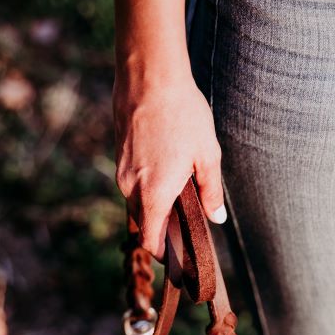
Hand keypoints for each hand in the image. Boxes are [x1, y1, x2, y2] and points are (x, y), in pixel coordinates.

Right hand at [113, 74, 225, 261]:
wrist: (148, 78)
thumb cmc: (182, 114)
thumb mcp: (207, 154)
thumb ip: (210, 191)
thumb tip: (216, 218)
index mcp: (154, 194)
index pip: (151, 241)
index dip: (164, 254)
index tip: (179, 257)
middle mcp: (132, 188)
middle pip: (144, 223)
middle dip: (162, 229)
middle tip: (187, 224)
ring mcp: (122, 171)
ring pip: (136, 202)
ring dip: (155, 205)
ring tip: (180, 191)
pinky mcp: (119, 156)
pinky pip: (132, 183)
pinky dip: (147, 186)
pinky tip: (167, 168)